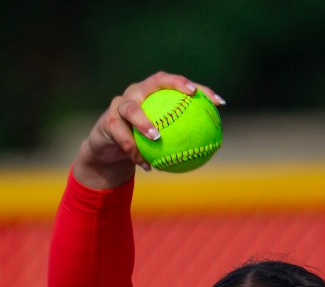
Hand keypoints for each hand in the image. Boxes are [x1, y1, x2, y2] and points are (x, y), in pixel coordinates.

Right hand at [73, 71, 224, 189]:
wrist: (109, 153)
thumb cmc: (141, 146)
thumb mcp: (162, 143)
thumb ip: (180, 140)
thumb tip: (212, 149)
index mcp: (153, 94)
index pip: (177, 86)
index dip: (198, 88)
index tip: (217, 100)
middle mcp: (137, 93)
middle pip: (155, 82)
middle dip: (174, 84)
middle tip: (190, 95)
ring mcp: (120, 105)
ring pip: (131, 109)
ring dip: (144, 122)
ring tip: (156, 136)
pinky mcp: (107, 123)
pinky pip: (122, 137)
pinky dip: (134, 152)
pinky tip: (146, 166)